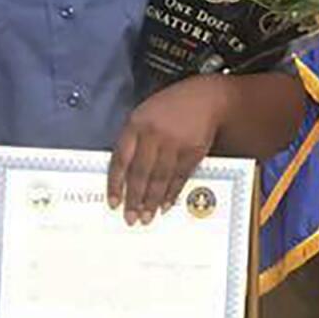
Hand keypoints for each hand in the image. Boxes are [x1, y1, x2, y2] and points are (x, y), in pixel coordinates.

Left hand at [107, 76, 225, 225]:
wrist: (205, 98)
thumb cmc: (170, 107)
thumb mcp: (144, 114)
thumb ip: (133, 139)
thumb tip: (123, 173)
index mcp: (136, 124)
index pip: (121, 159)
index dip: (115, 183)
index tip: (113, 202)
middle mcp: (153, 134)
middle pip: (140, 172)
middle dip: (134, 199)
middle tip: (130, 218)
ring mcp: (174, 143)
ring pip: (159, 178)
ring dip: (152, 201)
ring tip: (146, 217)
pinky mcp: (193, 151)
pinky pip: (179, 177)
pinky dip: (171, 193)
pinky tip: (165, 205)